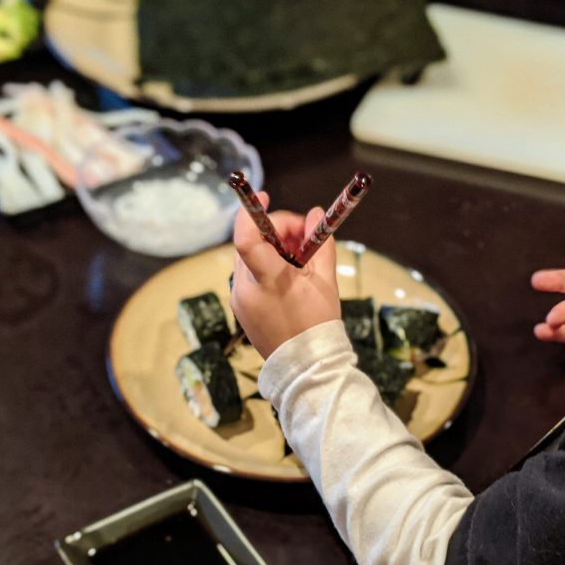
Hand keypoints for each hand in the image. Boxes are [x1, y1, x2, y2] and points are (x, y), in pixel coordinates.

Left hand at [230, 192, 340, 358]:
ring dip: (273, 250)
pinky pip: (249, 276)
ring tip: (301, 262)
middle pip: (252, 242)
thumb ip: (321, 243)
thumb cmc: (318, 324)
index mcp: (267, 280)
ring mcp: (239, 299)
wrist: (306, 368)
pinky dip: (266, 268)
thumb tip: (317, 214)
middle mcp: (244, 288)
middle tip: (304, 237)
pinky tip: (289, 279)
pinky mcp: (240, 308)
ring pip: (250, 258)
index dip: (252, 211)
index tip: (264, 196)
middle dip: (277, 232)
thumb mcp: (325, 281)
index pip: (246, 236)